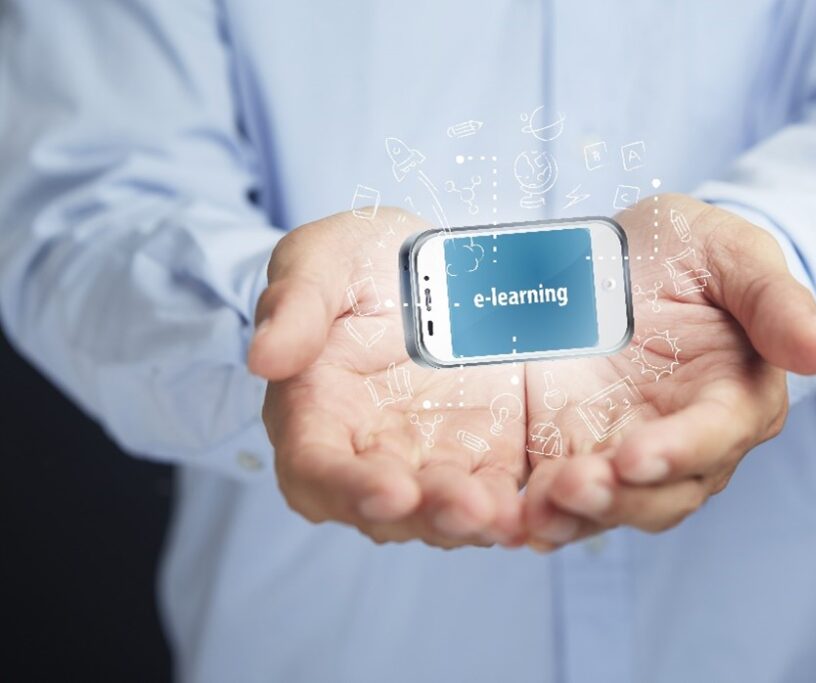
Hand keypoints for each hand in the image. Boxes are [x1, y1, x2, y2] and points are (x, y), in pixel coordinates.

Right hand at [249, 209, 526, 547]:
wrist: (439, 258)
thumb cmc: (365, 260)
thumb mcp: (325, 259)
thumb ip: (296, 304)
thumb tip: (262, 357)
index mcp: (315, 414)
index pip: (317, 469)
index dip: (349, 488)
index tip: (389, 492)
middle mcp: (369, 453)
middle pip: (387, 508)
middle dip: (425, 514)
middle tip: (465, 509)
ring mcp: (431, 459)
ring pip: (444, 511)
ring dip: (472, 521)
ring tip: (503, 516)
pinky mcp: (487, 455)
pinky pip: (499, 491)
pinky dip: (515, 506)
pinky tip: (538, 508)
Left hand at [523, 194, 815, 548]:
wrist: (620, 255)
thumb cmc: (687, 252)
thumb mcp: (729, 251)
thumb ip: (774, 298)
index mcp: (734, 396)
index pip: (716, 437)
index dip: (681, 451)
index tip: (637, 455)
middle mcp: (683, 440)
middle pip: (664, 493)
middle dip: (621, 498)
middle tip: (573, 486)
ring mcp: (624, 450)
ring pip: (613, 506)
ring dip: (576, 516)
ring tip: (536, 510)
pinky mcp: (571, 450)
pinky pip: (559, 496)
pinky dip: (539, 511)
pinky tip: (509, 517)